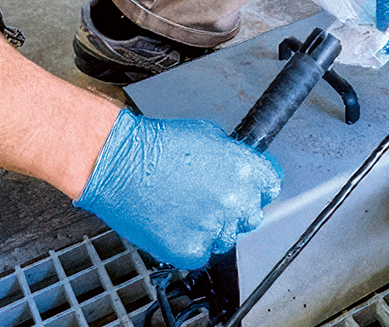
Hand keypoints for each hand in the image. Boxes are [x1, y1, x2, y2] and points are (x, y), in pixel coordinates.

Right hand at [75, 110, 281, 269]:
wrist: (118, 164)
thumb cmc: (154, 145)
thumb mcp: (206, 135)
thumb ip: (231, 157)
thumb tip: (240, 169)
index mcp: (244, 169)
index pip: (270, 187)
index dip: (255, 187)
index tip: (245, 190)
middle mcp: (234, 200)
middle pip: (251, 216)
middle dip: (234, 209)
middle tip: (207, 200)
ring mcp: (213, 228)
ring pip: (225, 237)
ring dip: (211, 227)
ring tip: (183, 208)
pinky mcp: (190, 250)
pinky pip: (200, 253)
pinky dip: (189, 242)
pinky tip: (173, 222)